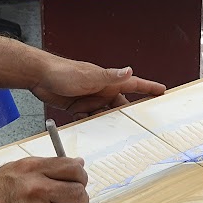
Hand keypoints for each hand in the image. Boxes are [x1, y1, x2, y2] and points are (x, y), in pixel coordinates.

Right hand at [0, 157, 89, 202]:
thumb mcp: (15, 170)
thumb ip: (47, 166)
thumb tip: (78, 164)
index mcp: (31, 169)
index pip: (73, 169)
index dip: (80, 176)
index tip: (78, 182)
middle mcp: (36, 189)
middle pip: (78, 193)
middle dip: (79, 198)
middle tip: (70, 202)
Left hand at [31, 58, 165, 119]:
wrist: (39, 76)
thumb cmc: (64, 72)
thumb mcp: (89, 76)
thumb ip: (110, 76)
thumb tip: (129, 70)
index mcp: (108, 81)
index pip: (134, 84)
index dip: (148, 88)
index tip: (163, 91)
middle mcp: (102, 90)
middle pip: (119, 106)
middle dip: (126, 116)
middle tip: (136, 128)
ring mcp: (90, 99)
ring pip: (104, 115)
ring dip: (104, 123)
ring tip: (108, 132)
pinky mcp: (78, 106)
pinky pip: (88, 119)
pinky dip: (88, 123)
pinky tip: (84, 125)